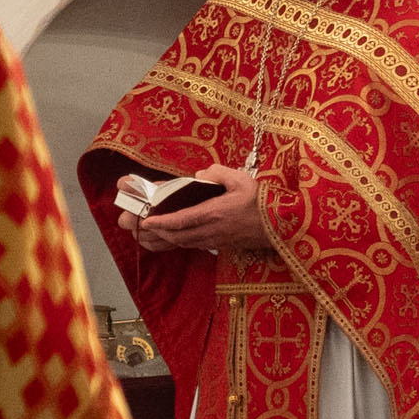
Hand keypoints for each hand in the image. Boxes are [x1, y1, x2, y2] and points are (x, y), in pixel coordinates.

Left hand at [118, 165, 271, 252]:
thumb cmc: (263, 201)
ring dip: (163, 240)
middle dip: (154, 233)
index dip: (162, 222)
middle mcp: (213, 230)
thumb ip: (219, 173)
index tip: (146, 221)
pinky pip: (193, 245)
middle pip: (177, 235)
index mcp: (216, 213)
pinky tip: (169, 240)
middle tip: (135, 228)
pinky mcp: (221, 245)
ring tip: (145, 235)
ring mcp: (216, 240)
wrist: (283, 225)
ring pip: (183, 243)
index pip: (183, 219)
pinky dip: (177, 243)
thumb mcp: (242, 179)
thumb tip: (200, 175)